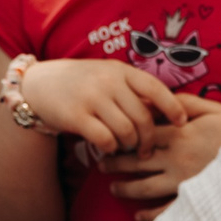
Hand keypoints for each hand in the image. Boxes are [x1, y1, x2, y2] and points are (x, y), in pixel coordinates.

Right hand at [13, 57, 183, 155]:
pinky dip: (110, 149)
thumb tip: (162, 112)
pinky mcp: (76, 116)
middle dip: (148, 139)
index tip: (182, 123)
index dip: (173, 107)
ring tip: (124, 148)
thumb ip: (130, 89)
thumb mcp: (107, 75)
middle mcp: (108, 81)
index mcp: (120, 70)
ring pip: (126, 131)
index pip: (155, 88)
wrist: (38, 84)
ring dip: (128, 145)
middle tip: (146, 150)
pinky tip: (107, 148)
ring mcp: (92, 98)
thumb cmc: (80, 82)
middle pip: (142, 117)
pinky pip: (104, 139)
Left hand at [103, 96, 220, 220]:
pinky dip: (149, 216)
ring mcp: (182, 183)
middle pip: (136, 162)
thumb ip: (187, 104)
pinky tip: (138, 217)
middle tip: (99, 163)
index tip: (109, 137)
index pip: (142, 134)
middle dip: (115, 163)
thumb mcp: (215, 110)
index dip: (124, 136)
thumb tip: (165, 99)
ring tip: (113, 189)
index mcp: (179, 135)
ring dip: (125, 189)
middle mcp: (175, 159)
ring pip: (144, 187)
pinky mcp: (193, 201)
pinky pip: (165, 212)